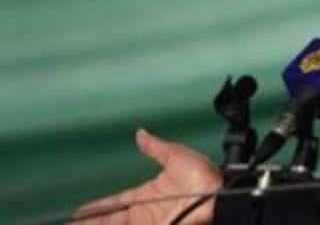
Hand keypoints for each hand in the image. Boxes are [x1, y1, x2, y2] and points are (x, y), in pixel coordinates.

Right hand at [74, 129, 221, 224]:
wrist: (219, 201)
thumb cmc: (207, 179)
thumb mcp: (178, 158)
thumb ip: (157, 148)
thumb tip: (142, 133)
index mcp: (151, 195)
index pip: (117, 203)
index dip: (98, 208)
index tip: (79, 213)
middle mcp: (147, 214)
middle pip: (110, 222)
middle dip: (90, 223)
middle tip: (69, 224)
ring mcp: (150, 224)